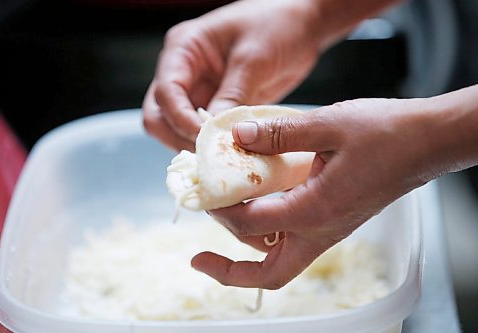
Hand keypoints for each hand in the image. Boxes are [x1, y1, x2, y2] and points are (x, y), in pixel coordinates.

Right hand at [142, 0, 320, 150]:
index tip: (204, 137)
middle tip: (209, 153)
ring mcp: (199, 91)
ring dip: (193, 145)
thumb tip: (215, 132)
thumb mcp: (254, 58)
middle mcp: (185, 72)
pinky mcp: (217, 107)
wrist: (303, 25)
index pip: (166, 91)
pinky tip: (231, 153)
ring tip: (221, 157)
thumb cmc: (278, 25)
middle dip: (179, 136)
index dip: (180, 119)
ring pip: (176, 128)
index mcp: (184, 49)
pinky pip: (204, 132)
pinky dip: (212, 145)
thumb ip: (233, 95)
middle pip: (160, 115)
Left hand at [190, 95, 475, 288]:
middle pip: (269, 274)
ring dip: (247, 251)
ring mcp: (328, 229)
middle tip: (200, 257)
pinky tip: (256, 206)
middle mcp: (321, 230)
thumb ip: (279, 133)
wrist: (427, 142)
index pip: (251, 223)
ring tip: (223, 224)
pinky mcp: (333, 219)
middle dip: (230, 271)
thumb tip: (238, 136)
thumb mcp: (328, 124)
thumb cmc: (387, 134)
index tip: (201, 192)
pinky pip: (293, 240)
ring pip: (280, 260)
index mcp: (315, 210)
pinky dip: (267, 234)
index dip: (220, 209)